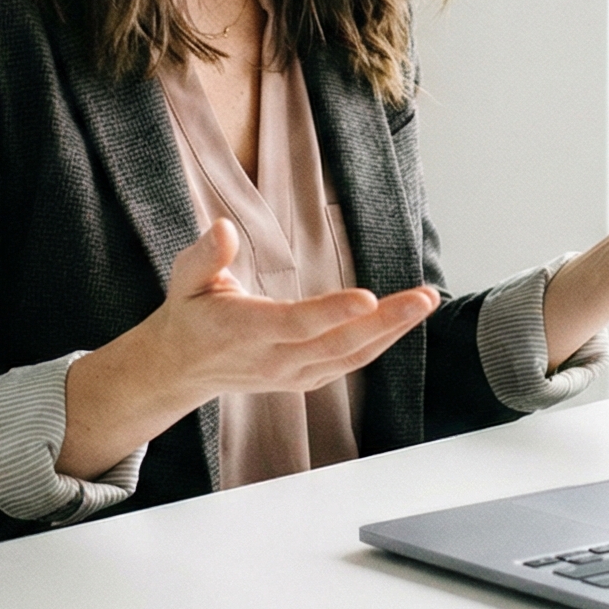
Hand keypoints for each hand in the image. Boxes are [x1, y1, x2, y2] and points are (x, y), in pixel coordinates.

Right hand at [58, 220, 436, 477]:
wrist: (183, 368)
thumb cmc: (190, 313)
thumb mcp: (185, 279)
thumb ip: (205, 255)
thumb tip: (224, 229)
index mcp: (244, 332)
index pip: (294, 324)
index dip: (331, 313)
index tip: (367, 297)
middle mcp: (273, 360)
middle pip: (337, 345)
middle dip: (385, 321)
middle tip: (423, 297)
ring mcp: (292, 375)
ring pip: (351, 356)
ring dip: (393, 331)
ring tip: (425, 302)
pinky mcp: (306, 379)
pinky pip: (349, 363)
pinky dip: (380, 343)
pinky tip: (404, 320)